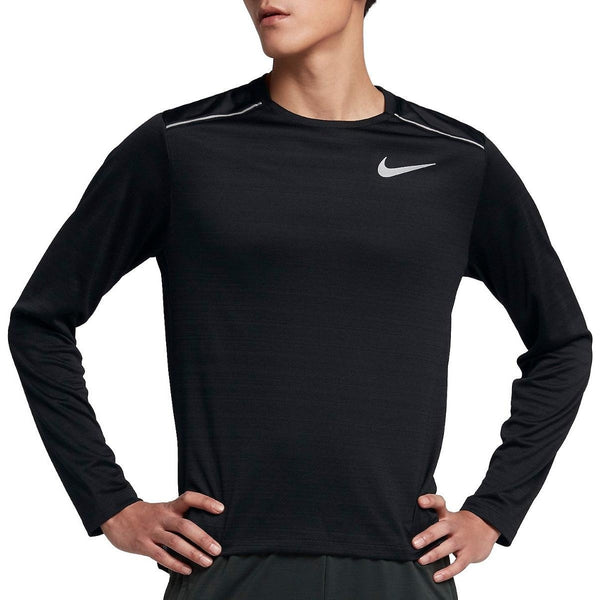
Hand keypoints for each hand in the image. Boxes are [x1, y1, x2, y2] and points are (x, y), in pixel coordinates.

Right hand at [100, 491, 224, 574]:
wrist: (116, 515)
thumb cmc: (146, 515)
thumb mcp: (163, 510)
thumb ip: (179, 517)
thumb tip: (204, 529)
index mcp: (169, 507)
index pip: (189, 498)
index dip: (205, 502)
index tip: (221, 509)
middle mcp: (163, 517)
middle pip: (185, 526)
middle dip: (203, 538)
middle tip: (217, 549)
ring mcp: (152, 531)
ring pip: (175, 542)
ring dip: (193, 553)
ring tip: (207, 562)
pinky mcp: (143, 545)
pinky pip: (161, 556)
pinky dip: (175, 564)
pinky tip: (187, 569)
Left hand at [411, 493, 500, 582]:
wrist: (486, 527)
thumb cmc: (457, 523)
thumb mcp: (447, 516)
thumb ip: (430, 518)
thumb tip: (403, 525)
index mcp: (447, 515)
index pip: (439, 503)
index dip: (430, 501)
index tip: (420, 501)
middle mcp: (454, 526)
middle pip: (441, 528)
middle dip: (428, 536)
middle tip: (414, 543)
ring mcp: (462, 540)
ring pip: (448, 547)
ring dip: (434, 554)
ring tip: (421, 561)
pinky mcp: (469, 554)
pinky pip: (458, 565)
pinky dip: (447, 572)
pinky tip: (436, 577)